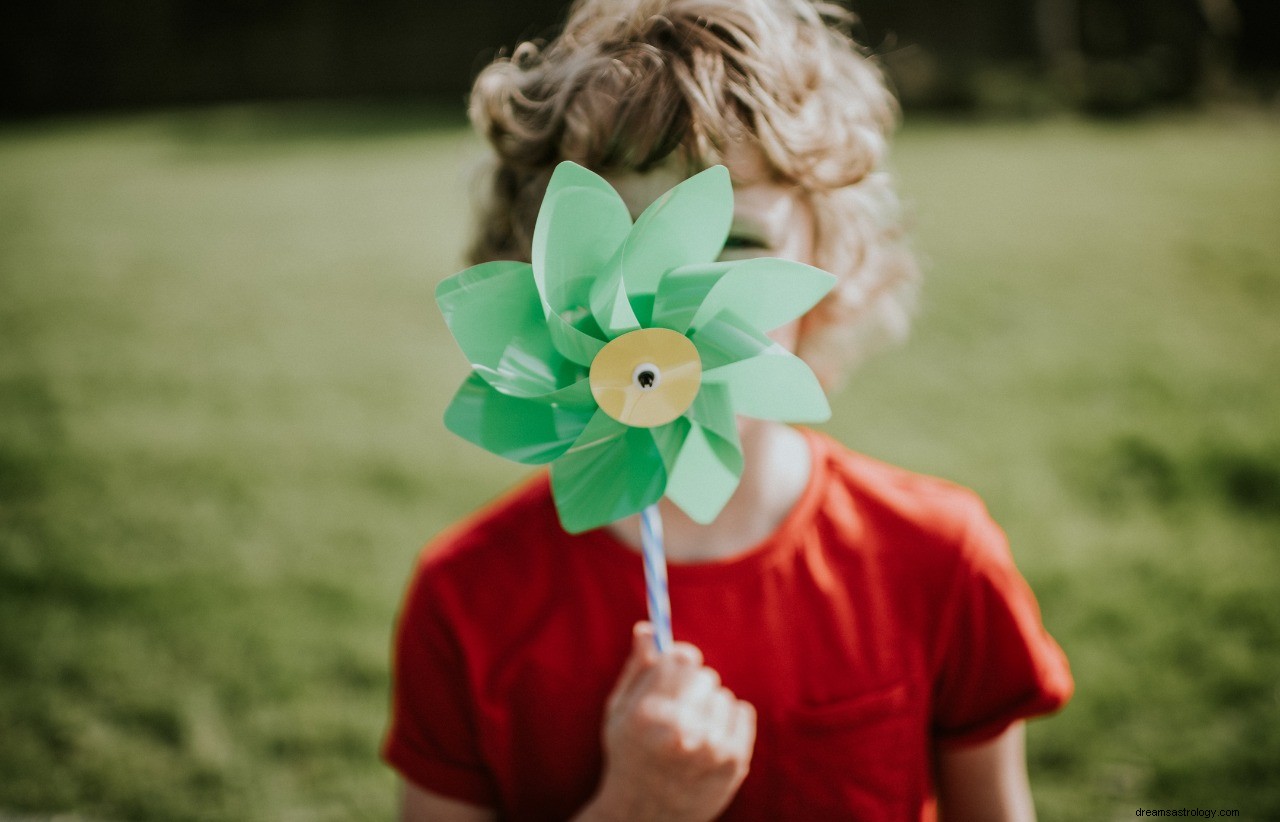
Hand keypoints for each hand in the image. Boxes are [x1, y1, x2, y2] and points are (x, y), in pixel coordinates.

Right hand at [581, 623, 755, 821]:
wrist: (646, 817)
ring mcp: (712, 749)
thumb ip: (636, 669)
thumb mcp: (618, 712)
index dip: (677, 662)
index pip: (681, 659)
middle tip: (678, 710)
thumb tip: (649, 628)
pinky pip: (742, 711)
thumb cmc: (629, 756)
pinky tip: (710, 740)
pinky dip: (729, 721)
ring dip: (709, 706)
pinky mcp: (735, 762)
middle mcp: (682, 732)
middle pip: (704, 676)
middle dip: (691, 686)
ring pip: (723, 695)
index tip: (674, 669)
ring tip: (691, 731)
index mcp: (647, 716)